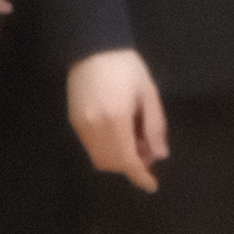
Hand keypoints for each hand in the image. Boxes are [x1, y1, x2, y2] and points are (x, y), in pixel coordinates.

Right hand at [69, 50, 168, 189]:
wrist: (93, 47)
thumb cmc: (126, 67)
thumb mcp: (148, 93)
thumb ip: (155, 126)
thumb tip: (160, 154)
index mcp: (116, 119)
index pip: (127, 160)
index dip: (140, 176)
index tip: (152, 185)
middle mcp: (94, 127)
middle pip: (112, 163)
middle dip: (131, 165)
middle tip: (147, 150)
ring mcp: (80, 125)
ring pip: (99, 159)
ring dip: (118, 159)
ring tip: (134, 139)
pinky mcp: (73, 121)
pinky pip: (91, 147)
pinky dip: (107, 150)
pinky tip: (118, 134)